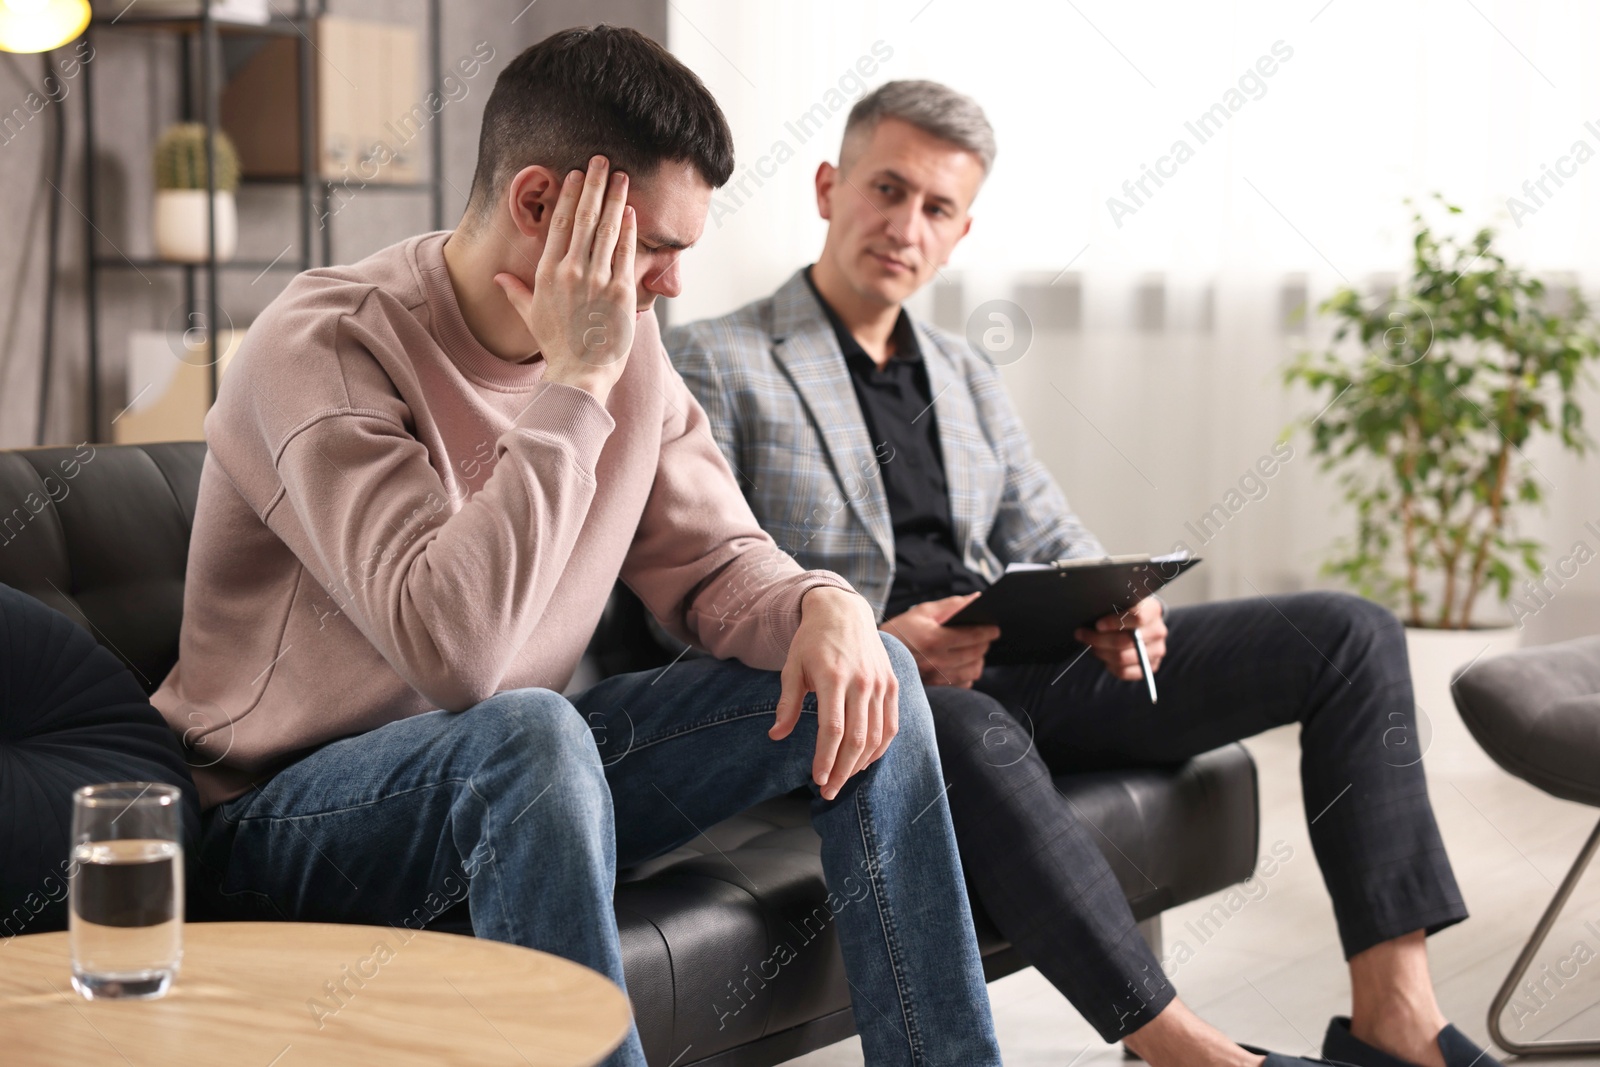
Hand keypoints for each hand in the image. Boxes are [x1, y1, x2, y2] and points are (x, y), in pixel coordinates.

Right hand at [494, 155, 636, 402]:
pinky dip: (628, 229)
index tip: (573, 174)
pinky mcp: (620, 292)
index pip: (557, 224)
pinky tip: (631, 210)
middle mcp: (570, 271)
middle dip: (592, 185)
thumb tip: (497, 278)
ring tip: (620, 176)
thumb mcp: (530, 316)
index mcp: (547, 273)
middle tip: (600, 160)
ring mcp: (596, 280)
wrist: (579, 373)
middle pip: (582, 218)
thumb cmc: (556, 346)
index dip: (567, 196)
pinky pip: (624, 253)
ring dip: (614, 198)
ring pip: (606, 229)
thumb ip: (515, 291)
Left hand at [773, 587, 899, 800]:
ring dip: (860, 764)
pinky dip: (879, 748)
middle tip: (828, 792)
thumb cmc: (812, 641)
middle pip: (857, 739)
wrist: (843, 611)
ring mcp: (880, 683)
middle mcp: (862, 682)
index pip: (833, 729)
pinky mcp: (891, 684)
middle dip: (842, 771)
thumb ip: (787, 703)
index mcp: (833, 677)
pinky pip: (890, 725)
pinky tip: (864, 761)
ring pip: (876, 736)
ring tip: (843, 779)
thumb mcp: (792, 667)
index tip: (817, 780)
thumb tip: (776, 735)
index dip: (826, 758)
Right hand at [879, 593, 998, 688]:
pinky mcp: (936, 687)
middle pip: (976, 653)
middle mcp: (937, 660)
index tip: (995, 628)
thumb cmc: (901, 630)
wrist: (879, 655)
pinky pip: (964, 683)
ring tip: (975, 649)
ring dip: (979, 659)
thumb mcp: (923, 612)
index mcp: (935, 639)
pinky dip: (968, 673)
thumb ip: (952, 606)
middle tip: (986, 635)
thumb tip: (976, 599)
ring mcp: (937, 677)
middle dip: (985, 643)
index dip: (988, 631)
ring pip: (973, 670)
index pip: (973, 636)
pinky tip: (963, 663)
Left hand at [1073, 596, 1166, 680]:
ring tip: (1092, 646)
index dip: (1114, 622)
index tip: (1098, 625)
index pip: (1137, 617)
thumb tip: (1090, 618)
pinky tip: (1104, 658)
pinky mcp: (1151, 666)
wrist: (1142, 623)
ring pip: (1122, 658)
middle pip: (1125, 641)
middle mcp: (1158, 631)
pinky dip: (1110, 666)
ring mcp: (1157, 650)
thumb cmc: (1125, 610)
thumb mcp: (1121, 602)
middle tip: (1082, 635)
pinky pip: (1124, 672)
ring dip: (1101, 653)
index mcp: (1153, 611)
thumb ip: (1111, 607)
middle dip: (1098, 639)